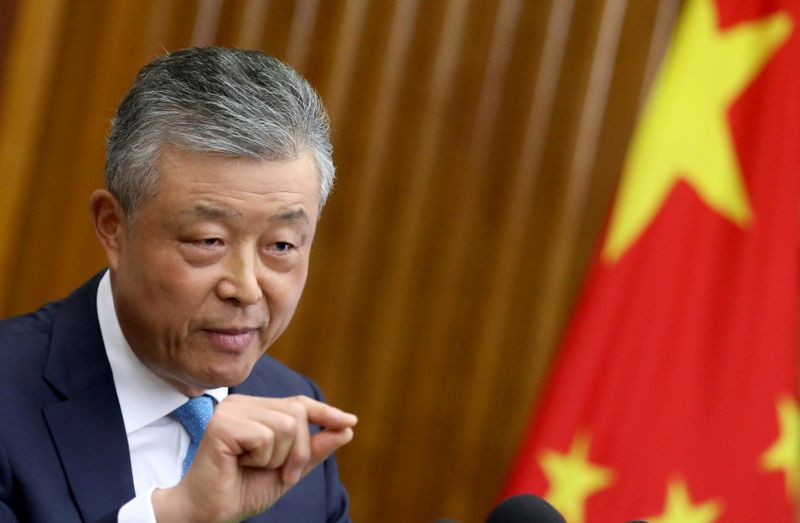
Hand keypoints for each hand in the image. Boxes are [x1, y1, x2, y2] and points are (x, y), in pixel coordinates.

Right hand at [151, 394, 356, 522]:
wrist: (207, 514)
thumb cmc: (241, 491)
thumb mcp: (288, 470)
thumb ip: (314, 450)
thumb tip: (347, 428)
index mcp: (255, 409)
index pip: (299, 403)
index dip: (325, 412)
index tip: (350, 421)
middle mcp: (242, 404)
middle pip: (297, 413)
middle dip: (299, 451)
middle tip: (279, 473)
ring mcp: (230, 410)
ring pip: (286, 425)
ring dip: (278, 458)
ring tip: (253, 468)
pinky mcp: (222, 424)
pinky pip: (266, 436)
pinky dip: (261, 459)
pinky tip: (239, 465)